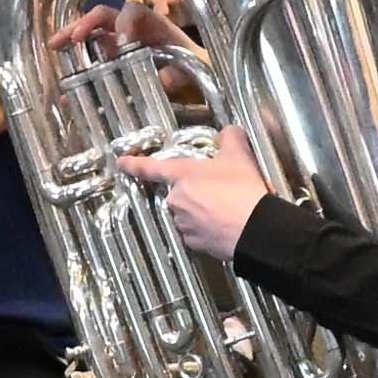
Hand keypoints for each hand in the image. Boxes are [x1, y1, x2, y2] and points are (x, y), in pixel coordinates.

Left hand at [146, 131, 271, 256]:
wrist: (255, 229)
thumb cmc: (243, 192)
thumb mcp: (240, 156)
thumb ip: (230, 138)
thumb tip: (227, 133)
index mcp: (183, 175)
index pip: (150, 167)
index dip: (134, 164)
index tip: (122, 163)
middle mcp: (176, 199)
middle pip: (177, 192)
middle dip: (194, 191)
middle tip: (218, 190)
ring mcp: (183, 223)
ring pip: (186, 213)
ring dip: (200, 210)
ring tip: (225, 208)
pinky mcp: (193, 243)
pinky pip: (195, 233)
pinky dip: (206, 228)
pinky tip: (223, 224)